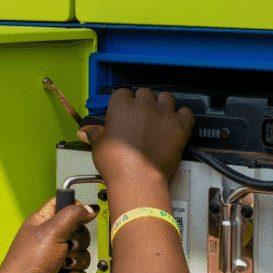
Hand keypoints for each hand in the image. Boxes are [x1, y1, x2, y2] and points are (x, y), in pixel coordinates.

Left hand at [0, 198, 97, 272]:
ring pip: (81, 252)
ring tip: (64, 266)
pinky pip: (79, 271)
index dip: (75, 208)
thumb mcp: (52, 231)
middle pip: (78, 231)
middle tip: (67, 248)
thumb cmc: (30, 262)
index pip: (62, 204)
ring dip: (77, 261)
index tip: (81, 217)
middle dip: (78, 242)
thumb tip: (90, 209)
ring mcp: (55, 256)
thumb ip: (73, 215)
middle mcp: (49, 237)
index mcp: (43, 221)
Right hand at [78, 88, 193, 186]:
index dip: (123, 103)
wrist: (138, 179)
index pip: (122, 93)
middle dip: (143, 102)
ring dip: (163, 105)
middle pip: (145, 93)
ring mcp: (164, 113)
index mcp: (121, 105)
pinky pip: (186, 112)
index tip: (123, 114)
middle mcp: (144, 104)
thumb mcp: (99, 146)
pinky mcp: (180, 126)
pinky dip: (183, 117)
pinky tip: (177, 124)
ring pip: (166, 98)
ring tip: (159, 118)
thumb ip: (95, 133)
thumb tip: (85, 131)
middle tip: (141, 119)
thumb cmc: (115, 163)